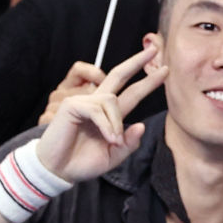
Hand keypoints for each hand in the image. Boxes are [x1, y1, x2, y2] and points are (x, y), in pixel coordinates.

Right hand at [36, 46, 167, 181]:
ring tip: (113, 141)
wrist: (59, 171)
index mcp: (110, 114)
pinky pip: (98, 110)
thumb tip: (141, 126)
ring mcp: (84, 102)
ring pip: (112, 100)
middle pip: (119, 75)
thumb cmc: (82, 162)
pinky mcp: (72, 105)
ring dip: (117, 122)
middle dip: (137, 62)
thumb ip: (129, 143)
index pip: (132, 92)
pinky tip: (108, 138)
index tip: (164, 71)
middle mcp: (98, 104)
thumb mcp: (114, 156)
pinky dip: (107, 125)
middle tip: (154, 51)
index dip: (148, 82)